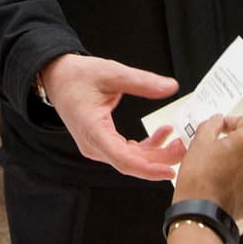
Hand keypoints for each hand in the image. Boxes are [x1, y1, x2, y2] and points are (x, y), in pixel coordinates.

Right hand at [39, 53, 183, 178]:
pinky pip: (126, 152)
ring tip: (177, 140)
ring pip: (131, 160)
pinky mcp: (101, 142)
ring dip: (155, 154)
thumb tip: (171, 87)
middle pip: (131, 163)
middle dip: (160, 159)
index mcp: (93, 130)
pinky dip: (145, 147)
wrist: (57, 76)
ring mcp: (96, 146)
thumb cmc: (78, 75)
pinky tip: (162, 134)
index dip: (149, 169)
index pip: (124, 160)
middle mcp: (93, 144)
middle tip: (184, 147)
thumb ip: (142, 82)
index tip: (170, 170)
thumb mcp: (112, 73)